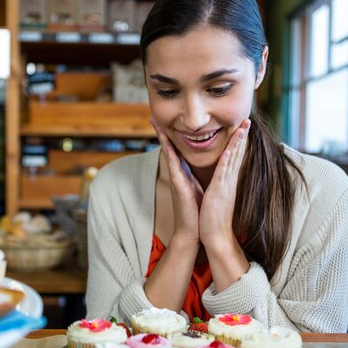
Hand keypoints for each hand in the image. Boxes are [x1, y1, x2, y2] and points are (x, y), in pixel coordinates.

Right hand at [150, 117, 200, 245]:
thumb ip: (191, 178)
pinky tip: (167, 145)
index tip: (164, 122)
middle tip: (152, 116)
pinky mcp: (179, 187)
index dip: (170, 136)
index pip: (175, 150)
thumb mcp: (194, 189)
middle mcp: (177, 174)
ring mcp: (176, 180)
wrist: (193, 231)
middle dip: (160, 132)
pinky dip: (171, 155)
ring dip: (162, 138)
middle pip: (168, 148)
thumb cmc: (195, 211)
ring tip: (156, 124)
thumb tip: (191, 169)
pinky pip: (174, 167)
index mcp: (183, 174)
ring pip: (168, 154)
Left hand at [199, 119, 249, 255]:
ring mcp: (226, 184)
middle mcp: (229, 180)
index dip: (238, 142)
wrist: (216, 236)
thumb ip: (220, 186)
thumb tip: (220, 179)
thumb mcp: (217, 196)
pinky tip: (231, 148)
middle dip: (242, 136)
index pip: (233, 156)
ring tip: (243, 126)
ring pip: (233, 158)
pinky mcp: (220, 190)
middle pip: (237, 153)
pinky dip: (228, 158)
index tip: (241, 128)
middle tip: (247, 120)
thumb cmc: (213, 218)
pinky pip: (224, 171)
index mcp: (227, 181)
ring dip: (238, 142)